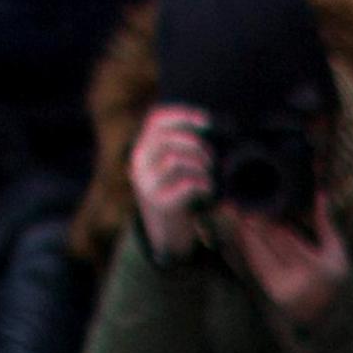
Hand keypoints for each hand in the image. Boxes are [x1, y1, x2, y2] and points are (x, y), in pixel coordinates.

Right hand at [129, 103, 213, 258]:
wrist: (167, 236)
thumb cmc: (177, 193)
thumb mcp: (171, 166)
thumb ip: (181, 144)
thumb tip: (213, 121)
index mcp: (142, 149)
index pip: (157, 120)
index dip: (184, 115)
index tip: (208, 121)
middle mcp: (139, 164)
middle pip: (169, 138)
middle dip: (197, 145)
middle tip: (211, 160)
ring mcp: (147, 184)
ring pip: (176, 160)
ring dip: (201, 165)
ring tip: (209, 176)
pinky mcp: (160, 204)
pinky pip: (187, 184)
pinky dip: (204, 184)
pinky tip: (207, 190)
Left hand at [226, 202, 351, 325]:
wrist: (324, 313)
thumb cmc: (333, 275)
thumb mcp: (336, 250)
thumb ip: (325, 223)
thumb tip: (321, 194)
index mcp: (317, 269)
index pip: (289, 241)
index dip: (274, 223)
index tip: (264, 204)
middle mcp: (298, 281)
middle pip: (272, 246)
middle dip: (258, 224)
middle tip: (244, 204)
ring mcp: (282, 288)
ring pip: (260, 255)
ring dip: (247, 234)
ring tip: (237, 212)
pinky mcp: (271, 291)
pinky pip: (257, 265)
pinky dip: (249, 247)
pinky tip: (243, 232)